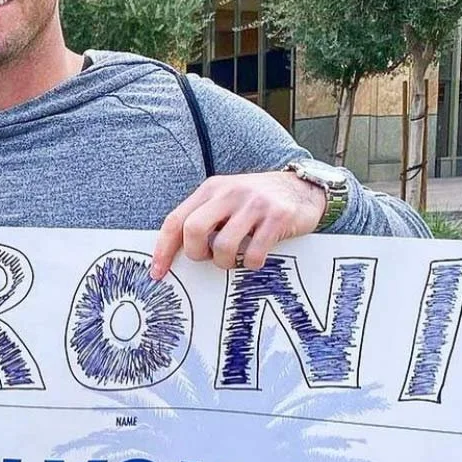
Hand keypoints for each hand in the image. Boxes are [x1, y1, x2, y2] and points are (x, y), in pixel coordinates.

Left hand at [150, 170, 326, 279]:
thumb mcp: (226, 201)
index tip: (158, 272)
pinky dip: (250, 264)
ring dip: (225, 262)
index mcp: (211, 189)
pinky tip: (254, 258)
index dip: (163, 249)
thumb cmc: (257, 202)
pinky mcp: (277, 217)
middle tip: (208, 258)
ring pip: (223, 245)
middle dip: (196, 254)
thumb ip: (203, 218)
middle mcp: (230, 193)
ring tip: (234, 259)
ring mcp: (254, 204)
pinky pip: (253, 253)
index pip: (175, 220)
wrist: (303, 189)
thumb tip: (176, 252)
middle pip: (193, 230)